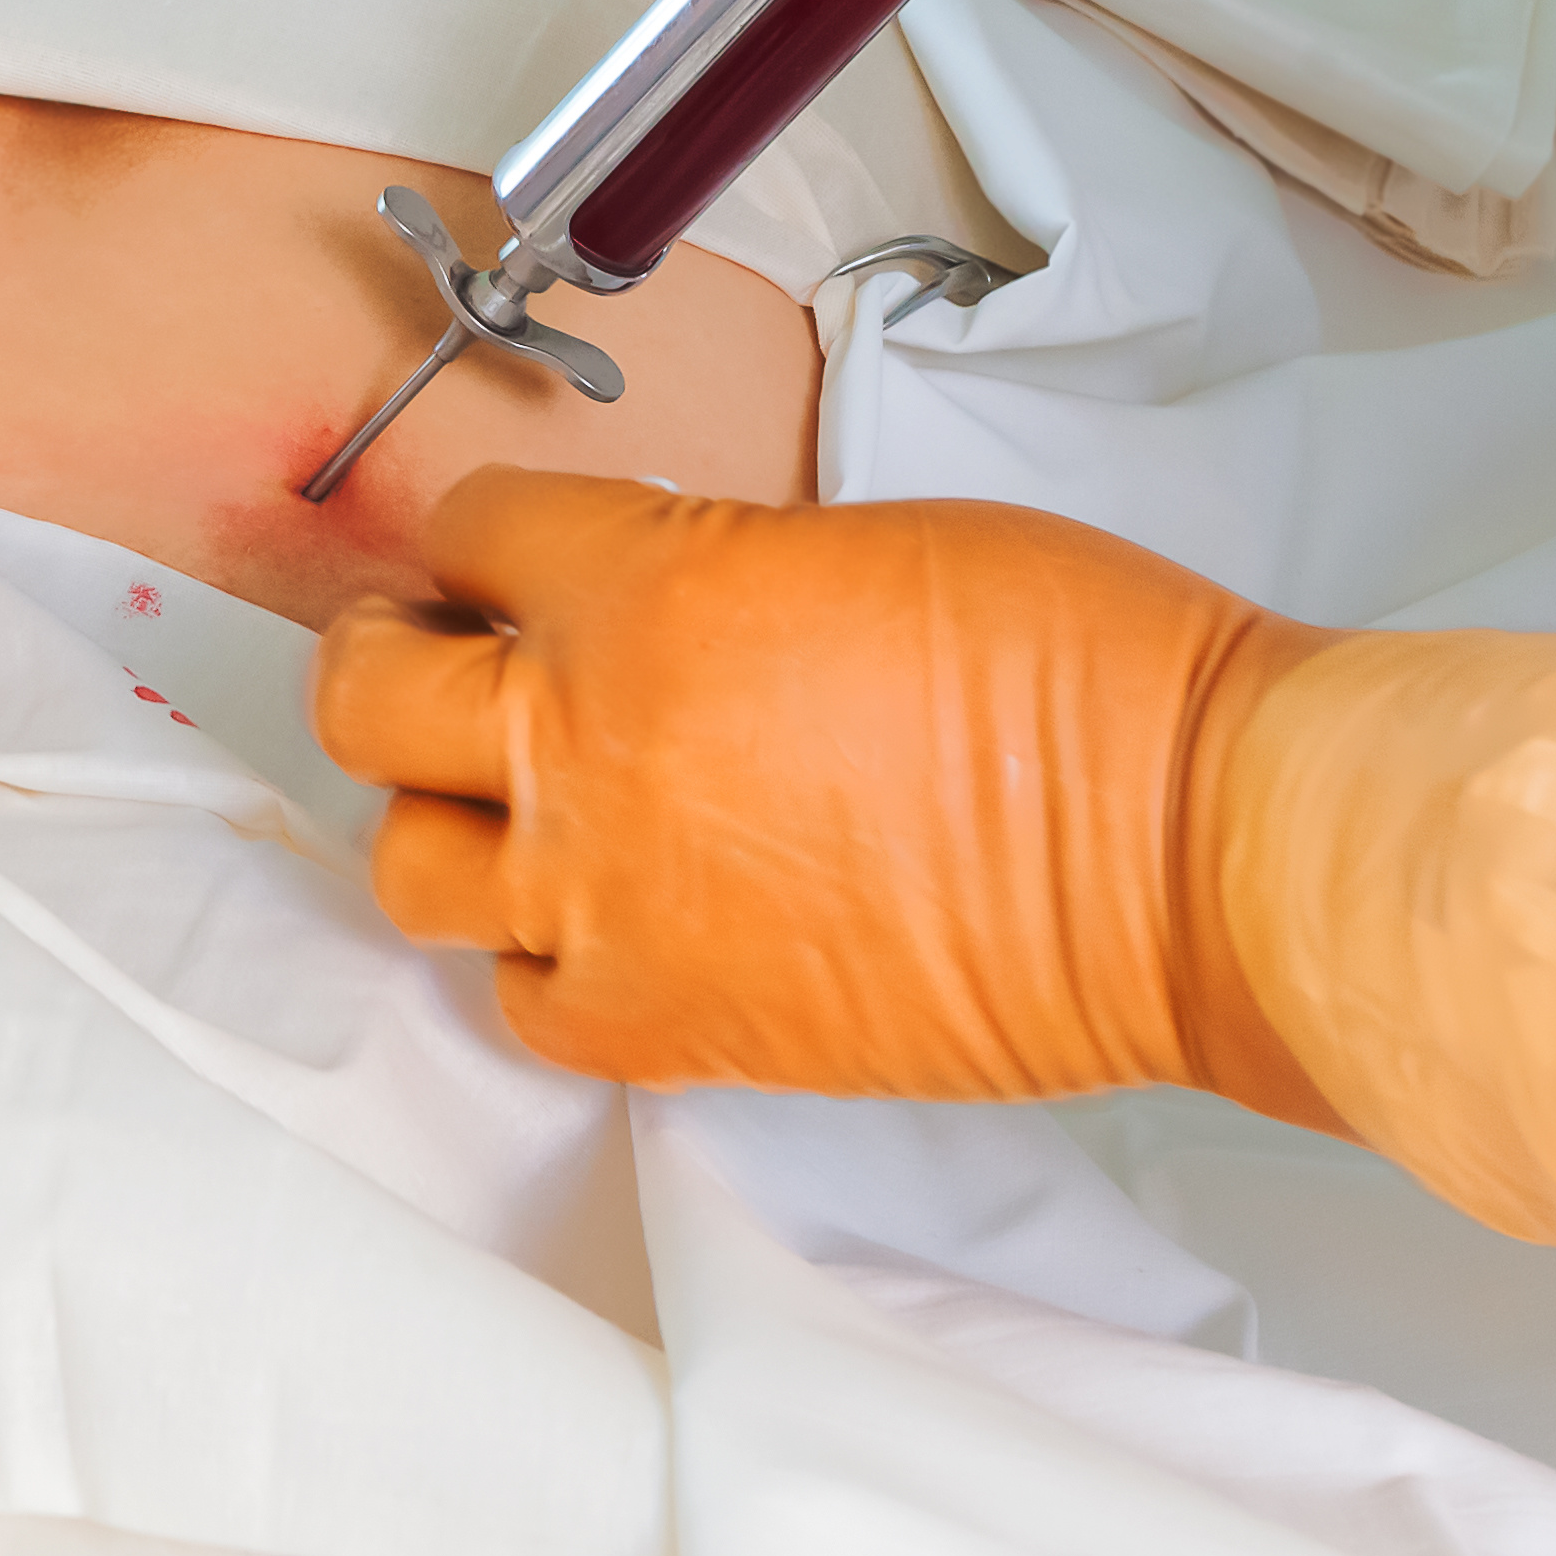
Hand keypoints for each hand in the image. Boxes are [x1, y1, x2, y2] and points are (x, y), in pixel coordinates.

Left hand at [312, 470, 1555, 1305]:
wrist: (1188, 849)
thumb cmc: (1080, 672)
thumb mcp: (854, 543)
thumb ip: (704, 572)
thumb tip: (644, 607)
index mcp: (636, 584)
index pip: (467, 532)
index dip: (486, 545)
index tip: (501, 568)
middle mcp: (585, 738)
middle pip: (367, 700)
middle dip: (387, 667)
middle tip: (438, 667)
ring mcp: (610, 896)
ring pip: (406, 864)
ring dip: (444, 824)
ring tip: (511, 810)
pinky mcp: (671, 1024)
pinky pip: (520, 1003)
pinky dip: (541, 964)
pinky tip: (603, 928)